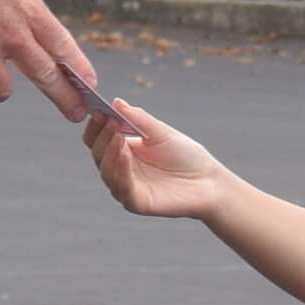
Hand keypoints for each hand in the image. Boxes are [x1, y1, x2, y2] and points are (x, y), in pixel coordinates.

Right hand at [83, 99, 228, 219]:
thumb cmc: (185, 155)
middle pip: (97, 154)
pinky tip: (125, 155)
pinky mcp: (137, 202)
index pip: (98, 139)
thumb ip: (138, 119)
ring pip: (106, 173)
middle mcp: (120, 169)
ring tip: (118, 136)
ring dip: (109, 153)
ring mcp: (127, 186)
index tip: (99, 111)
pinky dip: (121, 171)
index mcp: (123, 150)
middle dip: (101, 137)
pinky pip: (123, 188)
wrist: (208, 180)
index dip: (96, 125)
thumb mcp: (160, 132)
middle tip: (109, 122)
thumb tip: (116, 102)